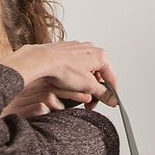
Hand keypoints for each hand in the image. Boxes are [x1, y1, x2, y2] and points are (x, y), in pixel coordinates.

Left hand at [2, 41, 119, 112]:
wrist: (43, 60)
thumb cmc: (63, 68)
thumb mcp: (88, 86)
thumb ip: (103, 94)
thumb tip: (112, 100)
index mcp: (100, 56)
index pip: (112, 79)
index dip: (112, 94)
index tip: (111, 103)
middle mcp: (91, 50)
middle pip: (99, 76)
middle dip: (96, 92)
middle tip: (90, 104)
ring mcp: (79, 50)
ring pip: (88, 72)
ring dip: (86, 86)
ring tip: (79, 96)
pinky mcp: (68, 52)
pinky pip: (77, 68)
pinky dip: (76, 78)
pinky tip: (70, 86)